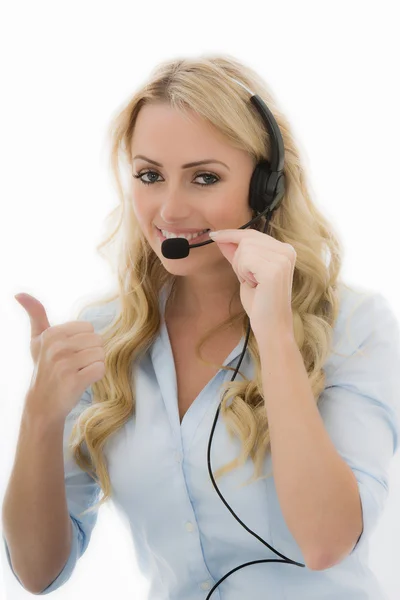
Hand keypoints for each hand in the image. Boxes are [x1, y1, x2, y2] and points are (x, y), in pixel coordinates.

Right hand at [14, 293, 105, 422]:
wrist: (42, 404)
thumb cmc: (44, 368)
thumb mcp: (37, 340)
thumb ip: (34, 314)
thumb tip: (19, 293)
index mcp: (51, 334)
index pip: (89, 328)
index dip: (84, 342)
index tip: (69, 353)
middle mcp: (56, 347)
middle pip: (98, 340)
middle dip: (91, 353)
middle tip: (75, 365)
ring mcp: (64, 365)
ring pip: (101, 355)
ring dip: (94, 365)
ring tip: (78, 373)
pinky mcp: (74, 382)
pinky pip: (100, 369)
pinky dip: (96, 376)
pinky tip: (82, 381)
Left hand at [209, 229, 296, 339]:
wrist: (271, 326)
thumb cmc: (260, 303)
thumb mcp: (245, 272)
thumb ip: (237, 254)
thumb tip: (222, 237)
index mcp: (285, 249)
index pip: (252, 233)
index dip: (231, 234)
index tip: (214, 235)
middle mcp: (287, 251)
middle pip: (246, 239)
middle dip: (237, 259)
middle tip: (247, 278)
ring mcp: (282, 259)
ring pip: (244, 249)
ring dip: (241, 268)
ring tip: (254, 283)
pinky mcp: (274, 269)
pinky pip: (244, 260)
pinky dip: (243, 273)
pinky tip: (255, 285)